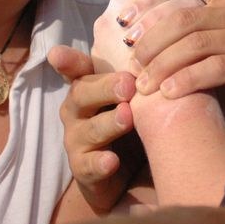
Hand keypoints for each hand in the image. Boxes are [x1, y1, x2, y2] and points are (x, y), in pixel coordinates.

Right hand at [49, 45, 142, 214]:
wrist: (126, 175)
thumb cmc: (132, 124)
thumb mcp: (136, 97)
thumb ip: (142, 75)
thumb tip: (167, 47)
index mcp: (88, 87)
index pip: (75, 69)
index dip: (68, 61)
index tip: (57, 54)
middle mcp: (76, 110)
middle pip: (82, 93)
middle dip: (105, 88)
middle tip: (128, 84)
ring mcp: (77, 140)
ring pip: (88, 129)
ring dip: (108, 123)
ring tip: (128, 117)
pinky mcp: (83, 170)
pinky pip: (88, 166)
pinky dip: (100, 163)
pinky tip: (112, 161)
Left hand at [115, 0, 224, 97]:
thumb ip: (207, 19)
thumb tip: (151, 23)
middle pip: (182, 17)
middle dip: (149, 36)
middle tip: (129, 54)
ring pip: (192, 44)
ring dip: (160, 64)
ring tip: (142, 83)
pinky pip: (213, 69)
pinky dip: (186, 80)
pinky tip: (168, 92)